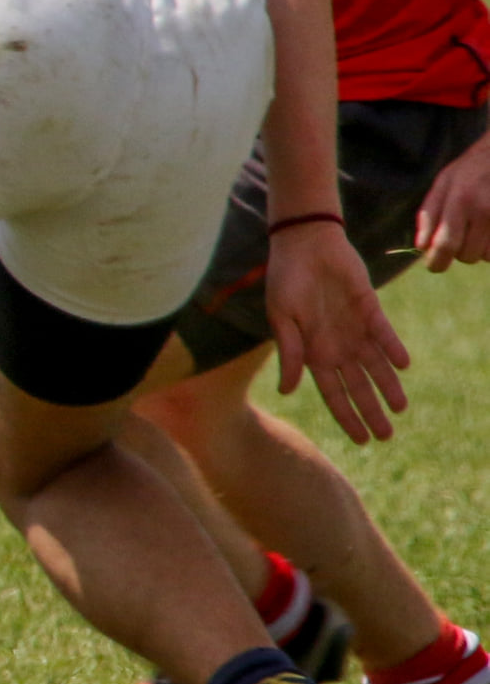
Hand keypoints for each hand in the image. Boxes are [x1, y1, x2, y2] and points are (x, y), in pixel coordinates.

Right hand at [268, 223, 409, 443]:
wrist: (303, 243)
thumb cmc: (284, 280)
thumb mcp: (281, 318)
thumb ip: (290, 353)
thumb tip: (288, 391)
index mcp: (312, 352)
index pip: (333, 393)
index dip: (346, 416)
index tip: (361, 440)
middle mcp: (336, 345)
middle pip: (358, 386)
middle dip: (371, 410)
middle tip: (386, 435)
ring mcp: (354, 329)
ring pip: (376, 366)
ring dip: (388, 386)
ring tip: (400, 407)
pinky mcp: (370, 309)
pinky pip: (385, 334)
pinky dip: (393, 348)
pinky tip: (402, 365)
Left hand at [414, 136, 489, 269]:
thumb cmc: (471, 169)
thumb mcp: (443, 182)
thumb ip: (429, 214)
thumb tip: (421, 246)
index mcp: (460, 200)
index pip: (446, 244)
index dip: (437, 262)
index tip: (434, 266)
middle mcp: (484, 211)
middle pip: (467, 255)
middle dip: (459, 252)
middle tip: (461, 234)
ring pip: (486, 257)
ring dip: (480, 250)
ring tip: (479, 228)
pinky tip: (489, 230)